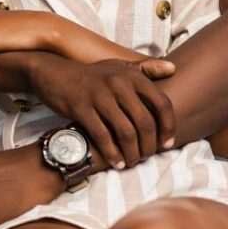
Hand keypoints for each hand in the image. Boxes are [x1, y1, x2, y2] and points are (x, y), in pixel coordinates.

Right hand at [28, 57, 175, 168]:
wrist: (54, 73)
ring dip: (132, 153)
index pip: (161, 103)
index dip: (168, 127)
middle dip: (149, 145)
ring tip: (132, 162)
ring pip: (125, 132)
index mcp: (132, 75)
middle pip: (145, 122)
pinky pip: (102, 136)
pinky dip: (112, 154)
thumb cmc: (92, 75)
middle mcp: (118, 83)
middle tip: (147, 157)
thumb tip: (173, 68)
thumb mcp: (119, 66)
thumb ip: (146, 68)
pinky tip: (116, 162)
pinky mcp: (81, 107)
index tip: (167, 143)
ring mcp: (99, 95)